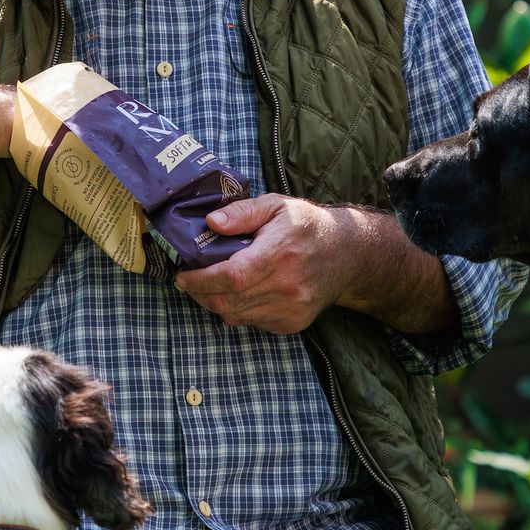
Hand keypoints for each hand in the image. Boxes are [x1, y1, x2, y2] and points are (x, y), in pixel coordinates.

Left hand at [173, 194, 359, 334]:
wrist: (348, 253)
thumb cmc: (307, 225)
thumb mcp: (276, 205)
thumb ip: (242, 212)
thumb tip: (211, 222)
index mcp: (278, 253)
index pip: (231, 276)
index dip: (200, 280)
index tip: (182, 275)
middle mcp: (286, 286)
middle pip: (228, 301)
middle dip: (200, 294)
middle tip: (188, 281)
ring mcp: (291, 308)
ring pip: (237, 316)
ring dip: (215, 304)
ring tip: (208, 287)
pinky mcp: (294, 322)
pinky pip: (253, 323)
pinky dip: (238, 311)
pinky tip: (238, 294)